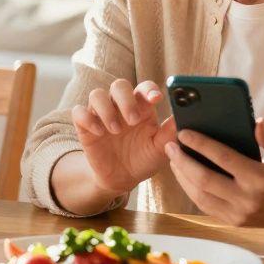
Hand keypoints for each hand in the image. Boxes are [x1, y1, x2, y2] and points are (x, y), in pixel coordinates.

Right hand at [71, 79, 177, 196]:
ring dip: (106, 109)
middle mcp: (121, 105)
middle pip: (119, 85)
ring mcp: (101, 114)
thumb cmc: (144, 158)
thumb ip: (170, 133)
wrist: (122, 178)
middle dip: (126, 100)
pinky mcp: (85, 126)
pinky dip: (87, 118)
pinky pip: (79, 112)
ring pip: (97, 94)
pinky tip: (99, 132)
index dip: (149, 89)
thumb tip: (185, 118)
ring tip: (116, 129)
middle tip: (134, 120)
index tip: (156, 99)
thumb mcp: (160, 149)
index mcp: (142, 106)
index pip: (144, 88)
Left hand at [164, 118, 263, 229]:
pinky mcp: (234, 222)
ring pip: (200, 196)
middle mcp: (246, 199)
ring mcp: (238, 214)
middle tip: (170, 146)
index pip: (223, 158)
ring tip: (173, 159)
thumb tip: (257, 122)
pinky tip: (185, 176)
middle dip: (183, 161)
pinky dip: (192, 191)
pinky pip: (205, 206)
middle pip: (204, 179)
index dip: (201, 144)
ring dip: (183, 177)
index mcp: (260, 179)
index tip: (185, 132)